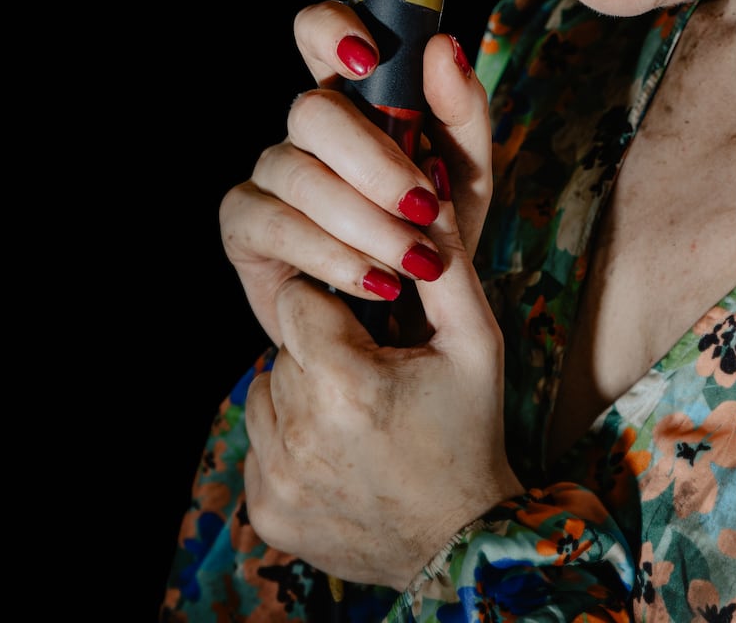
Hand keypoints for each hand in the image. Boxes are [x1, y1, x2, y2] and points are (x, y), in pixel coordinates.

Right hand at [220, 1, 492, 345]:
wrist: (411, 320)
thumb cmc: (434, 233)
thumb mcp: (465, 175)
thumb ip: (461, 111)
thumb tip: (444, 46)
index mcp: (353, 97)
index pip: (317, 30)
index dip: (329, 28)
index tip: (367, 60)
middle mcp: (304, 130)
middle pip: (312, 111)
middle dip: (373, 162)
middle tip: (422, 206)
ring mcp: (269, 174)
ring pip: (298, 175)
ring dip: (364, 221)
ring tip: (415, 261)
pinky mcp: (244, 226)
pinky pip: (276, 226)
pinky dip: (330, 255)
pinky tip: (372, 282)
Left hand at [243, 192, 523, 589]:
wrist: (463, 544)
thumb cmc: (470, 430)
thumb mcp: (476, 344)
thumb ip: (447, 262)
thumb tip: (427, 189)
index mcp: (345, 385)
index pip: (302, 298)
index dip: (338, 306)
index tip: (370, 329)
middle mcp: (298, 434)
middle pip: (283, 345)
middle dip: (321, 349)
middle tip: (372, 377)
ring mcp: (277, 477)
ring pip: (264, 390)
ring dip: (302, 392)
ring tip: (357, 416)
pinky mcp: (266, 508)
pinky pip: (258, 441)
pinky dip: (290, 439)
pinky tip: (340, 452)